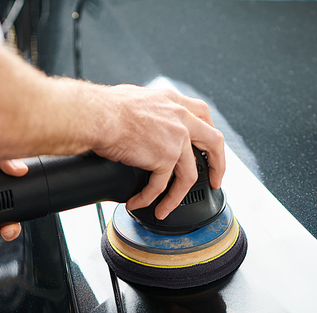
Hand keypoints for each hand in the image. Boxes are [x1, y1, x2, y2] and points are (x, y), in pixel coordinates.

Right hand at [94, 85, 224, 219]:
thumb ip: (151, 113)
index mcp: (173, 102)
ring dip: (176, 197)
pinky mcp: (165, 158)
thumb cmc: (107, 108)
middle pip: (214, 142)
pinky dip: (148, 199)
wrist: (98, 116)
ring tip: (165, 209)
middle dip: (218, 165)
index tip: (209, 148)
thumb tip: (142, 125)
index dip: (209, 133)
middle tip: (215, 181)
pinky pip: (160, 186)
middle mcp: (180, 118)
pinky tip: (138, 203)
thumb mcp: (138, 99)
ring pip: (188, 176)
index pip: (203, 115)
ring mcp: (176, 139)